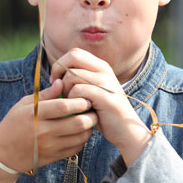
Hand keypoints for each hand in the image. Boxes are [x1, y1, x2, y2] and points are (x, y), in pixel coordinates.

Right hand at [0, 78, 97, 172]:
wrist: (2, 154)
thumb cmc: (13, 124)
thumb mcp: (23, 105)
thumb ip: (44, 94)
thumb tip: (61, 82)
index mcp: (35, 114)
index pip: (64, 106)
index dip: (79, 101)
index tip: (86, 97)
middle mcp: (44, 131)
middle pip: (77, 123)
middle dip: (90, 115)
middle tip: (93, 108)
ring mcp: (50, 146)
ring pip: (80, 137)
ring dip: (89, 128)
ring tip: (89, 119)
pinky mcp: (54, 157)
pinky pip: (76, 148)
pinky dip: (82, 140)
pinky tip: (80, 132)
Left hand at [50, 48, 151, 165]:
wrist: (126, 130)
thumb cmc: (103, 113)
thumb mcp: (92, 92)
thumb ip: (78, 81)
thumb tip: (56, 77)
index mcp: (100, 66)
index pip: (75, 52)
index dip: (60, 64)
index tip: (56, 81)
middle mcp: (104, 69)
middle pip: (72, 57)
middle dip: (59, 71)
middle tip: (57, 88)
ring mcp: (105, 81)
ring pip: (72, 75)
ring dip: (65, 90)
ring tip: (72, 103)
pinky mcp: (104, 95)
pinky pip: (77, 90)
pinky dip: (72, 100)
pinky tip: (79, 109)